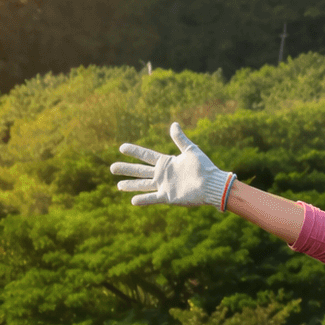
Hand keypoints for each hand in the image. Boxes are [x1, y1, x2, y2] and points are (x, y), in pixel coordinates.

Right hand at [111, 123, 234, 208]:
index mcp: (167, 162)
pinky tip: (132, 201)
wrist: (213, 184)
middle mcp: (163, 174)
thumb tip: (174, 124)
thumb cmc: (205, 167)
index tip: (121, 147)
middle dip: (126, 169)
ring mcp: (165, 186)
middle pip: (140, 171)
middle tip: (112, 168)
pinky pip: (153, 198)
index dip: (134, 151)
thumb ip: (180, 139)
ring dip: (131, 185)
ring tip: (118, 185)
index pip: (146, 155)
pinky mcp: (168, 197)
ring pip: (143, 185)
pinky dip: (143, 200)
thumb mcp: (191, 150)